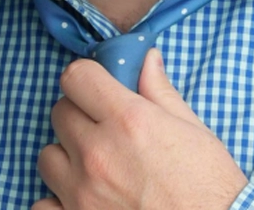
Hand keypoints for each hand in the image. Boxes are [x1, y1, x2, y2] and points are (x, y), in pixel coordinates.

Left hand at [31, 48, 247, 209]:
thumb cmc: (210, 187)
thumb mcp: (193, 130)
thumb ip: (160, 91)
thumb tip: (146, 58)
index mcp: (128, 120)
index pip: (76, 76)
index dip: (86, 77)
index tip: (97, 87)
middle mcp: (98, 153)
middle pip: (60, 112)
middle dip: (78, 113)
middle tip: (102, 127)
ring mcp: (82, 194)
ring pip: (47, 156)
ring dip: (66, 156)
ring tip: (94, 166)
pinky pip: (42, 204)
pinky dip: (57, 201)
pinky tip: (82, 199)